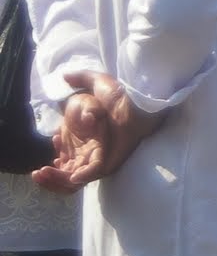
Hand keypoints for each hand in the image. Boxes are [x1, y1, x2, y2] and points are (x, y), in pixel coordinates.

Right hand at [32, 71, 160, 193]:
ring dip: (55, 180)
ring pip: (73, 179)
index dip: (57, 151)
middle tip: (38, 171)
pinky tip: (68, 174)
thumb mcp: (98, 83)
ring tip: (42, 173)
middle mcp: (90, 152)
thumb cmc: (122, 93)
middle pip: (66, 172)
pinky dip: (75, 178)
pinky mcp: (108, 163)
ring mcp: (99, 160)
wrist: (138, 102)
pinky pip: (90, 176)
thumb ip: (81, 79)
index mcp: (86, 139)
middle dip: (49, 175)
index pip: (66, 154)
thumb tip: (64, 76)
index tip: (55, 139)